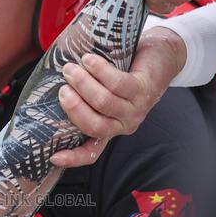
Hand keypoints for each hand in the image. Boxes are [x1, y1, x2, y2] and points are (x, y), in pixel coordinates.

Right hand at [50, 27, 186, 167]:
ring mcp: (135, 108)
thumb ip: (86, 98)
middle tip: (62, 89)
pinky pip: (117, 83)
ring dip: (83, 84)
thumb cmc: (127, 74)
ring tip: (70, 69)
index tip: (54, 157)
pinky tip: (89, 60)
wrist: (161, 58)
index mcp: (112, 129)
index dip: (73, 158)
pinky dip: (100, 71)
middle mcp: (124, 124)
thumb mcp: (107, 93)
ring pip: (104, 102)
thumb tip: (55, 90)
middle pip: (95, 126)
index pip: (92, 152)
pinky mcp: (142, 89)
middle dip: (74, 108)